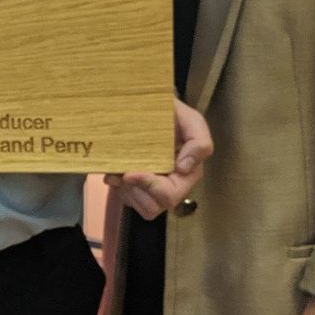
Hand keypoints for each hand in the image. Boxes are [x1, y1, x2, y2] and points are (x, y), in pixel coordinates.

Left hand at [102, 99, 212, 217]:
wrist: (152, 108)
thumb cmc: (174, 115)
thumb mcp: (192, 121)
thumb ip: (199, 143)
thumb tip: (183, 169)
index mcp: (186, 176)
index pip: (169, 195)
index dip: (149, 186)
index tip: (129, 173)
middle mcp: (171, 186)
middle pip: (152, 207)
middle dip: (134, 190)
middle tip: (120, 172)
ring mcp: (152, 187)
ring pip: (137, 204)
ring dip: (124, 190)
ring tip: (116, 170)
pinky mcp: (137, 185)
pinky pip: (126, 198)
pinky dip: (117, 187)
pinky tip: (114, 170)